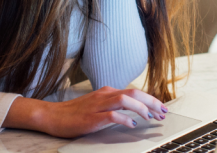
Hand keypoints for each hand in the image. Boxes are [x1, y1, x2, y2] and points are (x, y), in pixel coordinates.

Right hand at [4, 86, 167, 137]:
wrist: (52, 116)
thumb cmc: (75, 113)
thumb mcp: (98, 105)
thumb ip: (114, 104)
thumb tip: (133, 111)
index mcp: (108, 91)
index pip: (135, 92)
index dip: (150, 100)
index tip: (161, 108)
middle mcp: (105, 94)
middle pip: (134, 93)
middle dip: (152, 102)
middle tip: (163, 112)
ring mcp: (98, 105)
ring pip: (126, 100)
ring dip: (141, 108)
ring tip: (151, 117)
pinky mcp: (92, 116)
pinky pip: (112, 115)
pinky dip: (124, 119)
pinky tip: (131, 125)